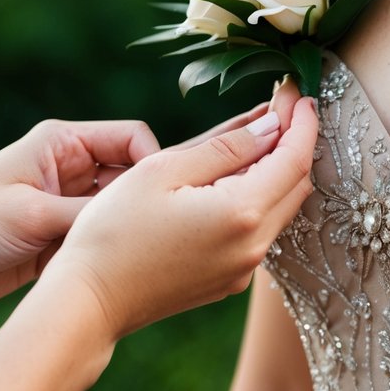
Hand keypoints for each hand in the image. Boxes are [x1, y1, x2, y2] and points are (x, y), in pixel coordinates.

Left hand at [0, 119, 159, 311]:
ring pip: (121, 212)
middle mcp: (70, 168)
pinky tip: (110, 270)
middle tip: (158, 233)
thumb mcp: (34, 215)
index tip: (160, 200)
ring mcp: (68, 204)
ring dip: (125, 231)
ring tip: (132, 256)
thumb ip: (90, 212)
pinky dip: (107, 253)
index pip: (131, 139)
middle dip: (144, 202)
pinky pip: (102, 240)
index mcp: (61, 144)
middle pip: (132, 175)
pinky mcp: (63, 237)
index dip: (154, 164)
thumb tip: (144, 214)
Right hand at [45, 89, 316, 339]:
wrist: (89, 301)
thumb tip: (271, 126)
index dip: (300, 120)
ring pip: (280, 209)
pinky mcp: (227, 281)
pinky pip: (259, 232)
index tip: (294, 89)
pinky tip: (234, 179)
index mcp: (242, 212)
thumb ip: (225, 147)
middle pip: (297, 184)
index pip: (295, 157)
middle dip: (294, 141)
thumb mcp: (163, 171)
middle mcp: (254, 246)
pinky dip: (259, 198)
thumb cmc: (115, 231)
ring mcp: (243, 269)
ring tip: (257, 135)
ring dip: (278, 170)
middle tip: (279, 105)